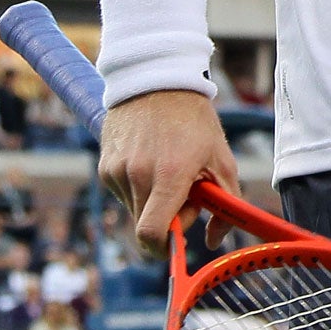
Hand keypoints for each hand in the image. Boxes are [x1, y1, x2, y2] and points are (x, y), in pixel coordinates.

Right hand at [98, 91, 238, 256]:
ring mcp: (117, 170)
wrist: (158, 81)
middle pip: (145, 226)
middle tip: (186, 195)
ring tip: (168, 170)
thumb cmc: (196, 122)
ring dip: (152, 202)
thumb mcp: (221, 159)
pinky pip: (122, 193)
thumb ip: (226, 204)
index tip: (176, 242)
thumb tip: (213, 242)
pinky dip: (138, 188)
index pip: (153, 234)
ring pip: (134, 210)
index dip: (163, 248)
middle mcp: (139, 175)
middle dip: (167, 221)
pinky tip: (150, 161)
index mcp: (170, 175)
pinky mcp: (104, 165)